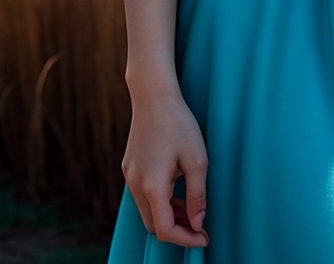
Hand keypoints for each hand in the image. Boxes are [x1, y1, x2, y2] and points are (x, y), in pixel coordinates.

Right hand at [122, 87, 209, 247]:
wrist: (153, 94)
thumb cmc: (178, 123)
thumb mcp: (197, 160)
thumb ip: (197, 196)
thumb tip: (198, 224)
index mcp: (152, 185)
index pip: (164, 230)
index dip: (186, 239)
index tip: (204, 237)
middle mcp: (135, 184)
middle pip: (152, 224)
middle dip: (176, 230)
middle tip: (199, 225)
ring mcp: (129, 174)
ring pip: (146, 210)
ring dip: (167, 215)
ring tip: (190, 206)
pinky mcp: (129, 166)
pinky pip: (142, 194)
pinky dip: (158, 200)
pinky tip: (176, 189)